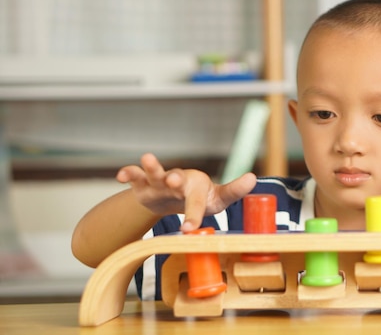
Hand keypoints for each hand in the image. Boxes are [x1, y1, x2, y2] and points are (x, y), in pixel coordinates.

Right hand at [116, 153, 256, 231]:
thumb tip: (253, 178)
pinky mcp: (144, 185)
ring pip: (155, 172)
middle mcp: (178, 180)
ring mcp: (160, 181)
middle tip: (174, 179)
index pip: (196, 202)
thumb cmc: (200, 198)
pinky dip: (129, 173)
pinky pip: (136, 177)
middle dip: (175, 178)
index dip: (193, 214)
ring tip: (147, 158)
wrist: (176, 196)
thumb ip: (233, 191)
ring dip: (152, 166)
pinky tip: (121, 175)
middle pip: (177, 177)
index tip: (189, 229)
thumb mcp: (218, 198)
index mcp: (197, 187)